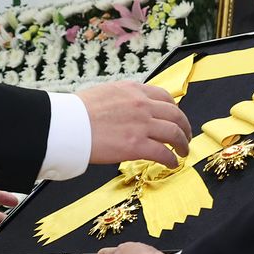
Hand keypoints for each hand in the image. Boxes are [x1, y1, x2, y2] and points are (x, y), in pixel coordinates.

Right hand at [77, 81, 192, 166]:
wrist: (67, 124)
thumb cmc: (78, 112)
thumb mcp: (105, 93)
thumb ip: (122, 99)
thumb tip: (125, 108)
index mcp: (133, 89)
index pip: (164, 96)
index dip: (174, 108)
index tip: (175, 117)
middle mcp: (142, 104)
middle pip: (175, 114)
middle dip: (184, 126)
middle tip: (185, 135)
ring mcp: (141, 125)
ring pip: (175, 133)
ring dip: (183, 143)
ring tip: (183, 151)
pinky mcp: (137, 145)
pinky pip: (163, 153)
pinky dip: (172, 159)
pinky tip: (172, 163)